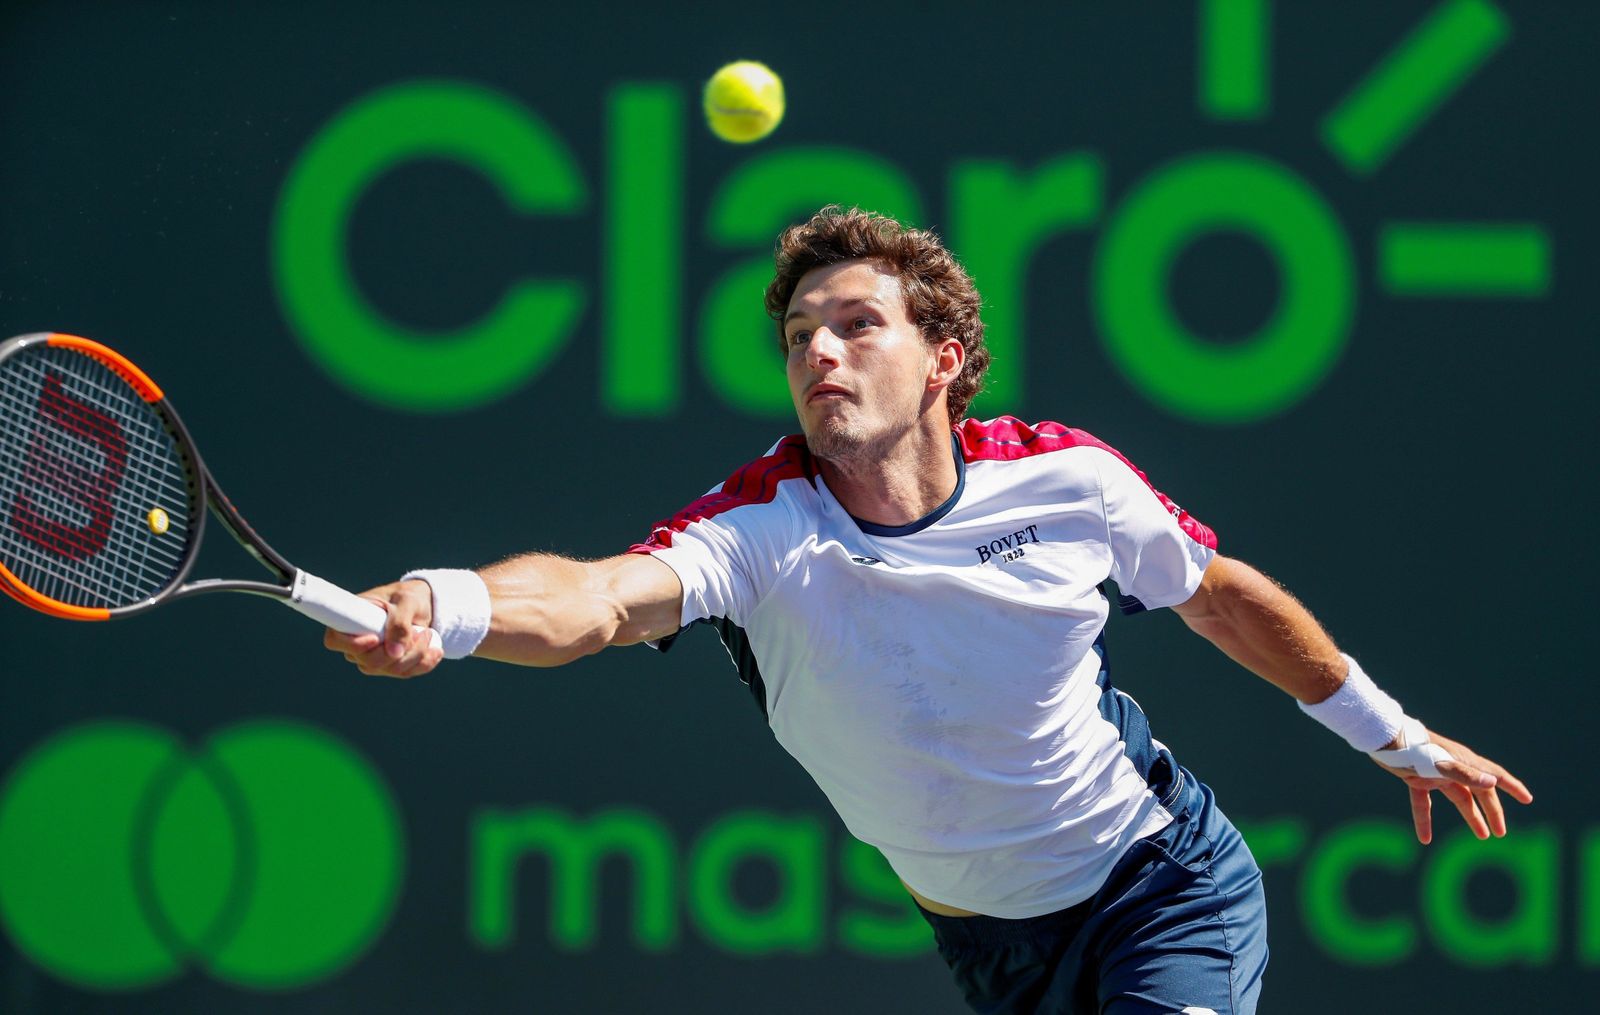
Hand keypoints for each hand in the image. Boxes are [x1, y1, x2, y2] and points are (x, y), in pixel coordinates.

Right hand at [321, 579, 443, 677]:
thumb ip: (399, 623)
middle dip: (400, 651)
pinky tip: (435, 650)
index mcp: (350, 620)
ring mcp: (372, 657)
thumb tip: (394, 653)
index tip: (374, 639)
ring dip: (416, 655)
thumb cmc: (408, 596)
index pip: (335, 640)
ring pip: (391, 670)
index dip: (352, 645)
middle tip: (421, 632)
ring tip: (428, 634)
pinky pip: (405, 673)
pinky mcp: (390, 665)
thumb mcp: (406, 602)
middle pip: (368, 663)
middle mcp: (357, 644)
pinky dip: (424, 663)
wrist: (423, 604)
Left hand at [1371, 728, 1532, 843]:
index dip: (1513, 787)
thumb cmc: (1415, 749)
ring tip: (1482, 836)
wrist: (1384, 739)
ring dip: (1470, 817)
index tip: (1527, 799)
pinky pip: (1424, 803)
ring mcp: (1436, 774)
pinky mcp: (1416, 779)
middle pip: (1479, 792)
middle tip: (1501, 833)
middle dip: (1493, 812)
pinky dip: (1425, 820)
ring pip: (1458, 799)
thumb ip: (1466, 775)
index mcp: (1465, 762)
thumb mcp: (1441, 764)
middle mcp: (1454, 768)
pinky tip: (1425, 838)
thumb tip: (1493, 783)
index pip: (1495, 775)